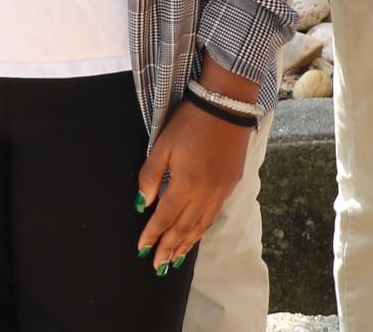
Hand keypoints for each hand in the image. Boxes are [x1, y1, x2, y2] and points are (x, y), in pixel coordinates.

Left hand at [135, 100, 251, 274]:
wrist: (226, 105)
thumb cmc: (189, 122)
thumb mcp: (162, 144)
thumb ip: (150, 176)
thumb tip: (141, 204)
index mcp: (186, 183)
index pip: (164, 217)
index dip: (152, 234)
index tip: (142, 249)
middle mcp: (205, 193)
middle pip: (183, 227)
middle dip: (168, 248)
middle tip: (157, 266)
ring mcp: (221, 191)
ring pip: (200, 226)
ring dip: (186, 244)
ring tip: (174, 260)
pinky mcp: (231, 185)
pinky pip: (213, 215)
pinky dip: (201, 230)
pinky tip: (195, 236)